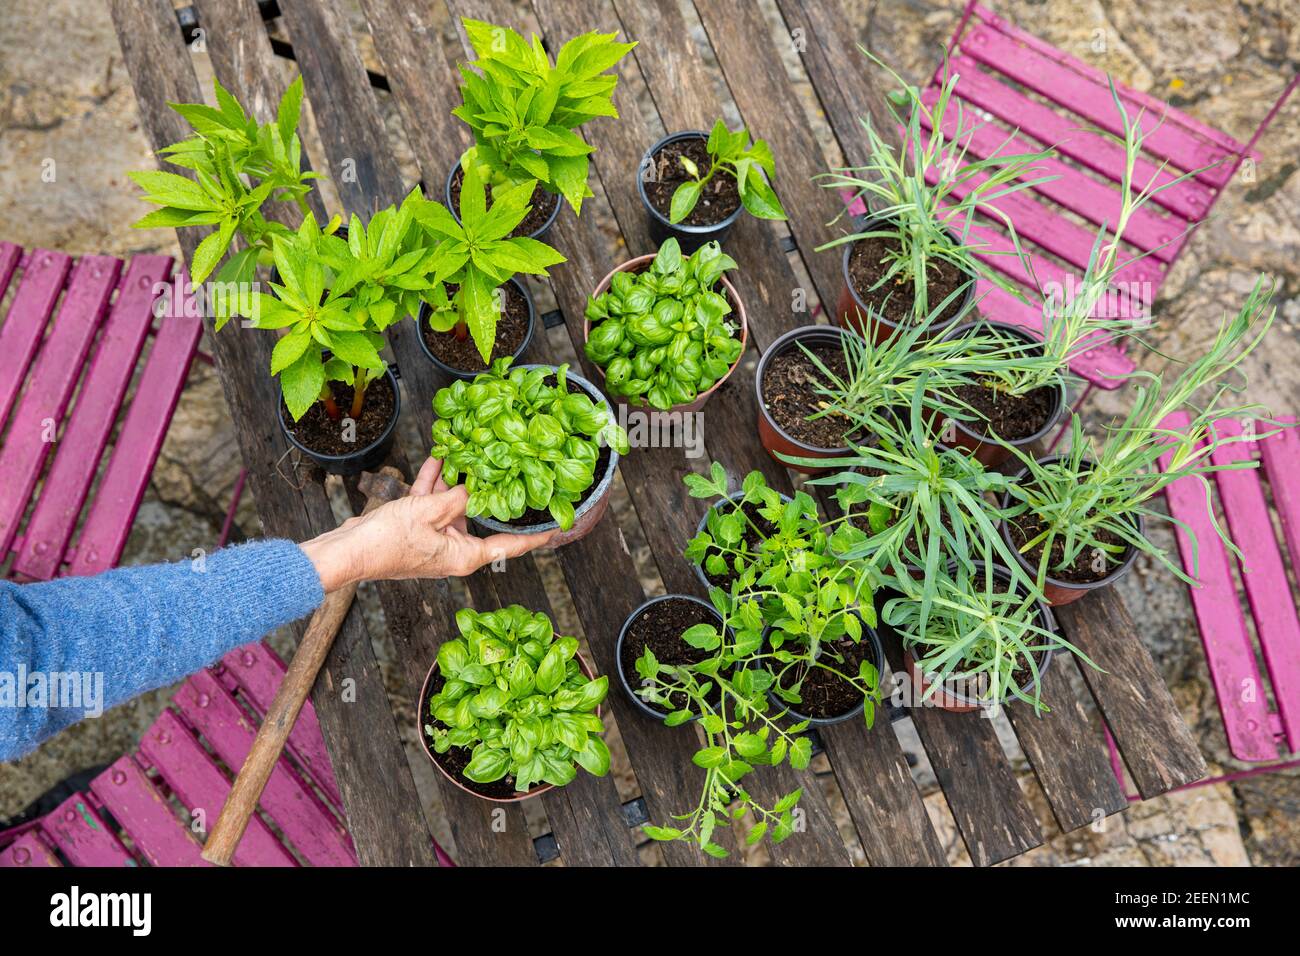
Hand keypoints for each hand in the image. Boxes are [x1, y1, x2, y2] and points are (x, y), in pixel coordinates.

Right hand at [300, 458, 554, 591]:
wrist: (348, 551)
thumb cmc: (389, 541)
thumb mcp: (429, 512)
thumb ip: (455, 498)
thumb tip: (472, 488)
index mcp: (465, 557)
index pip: (509, 547)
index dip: (533, 538)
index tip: (554, 529)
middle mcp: (453, 552)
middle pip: (479, 519)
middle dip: (488, 492)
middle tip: (508, 469)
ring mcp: (434, 540)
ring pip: (453, 506)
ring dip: (456, 481)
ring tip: (470, 452)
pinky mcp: (414, 529)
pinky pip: (431, 503)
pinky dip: (434, 483)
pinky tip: (440, 456)